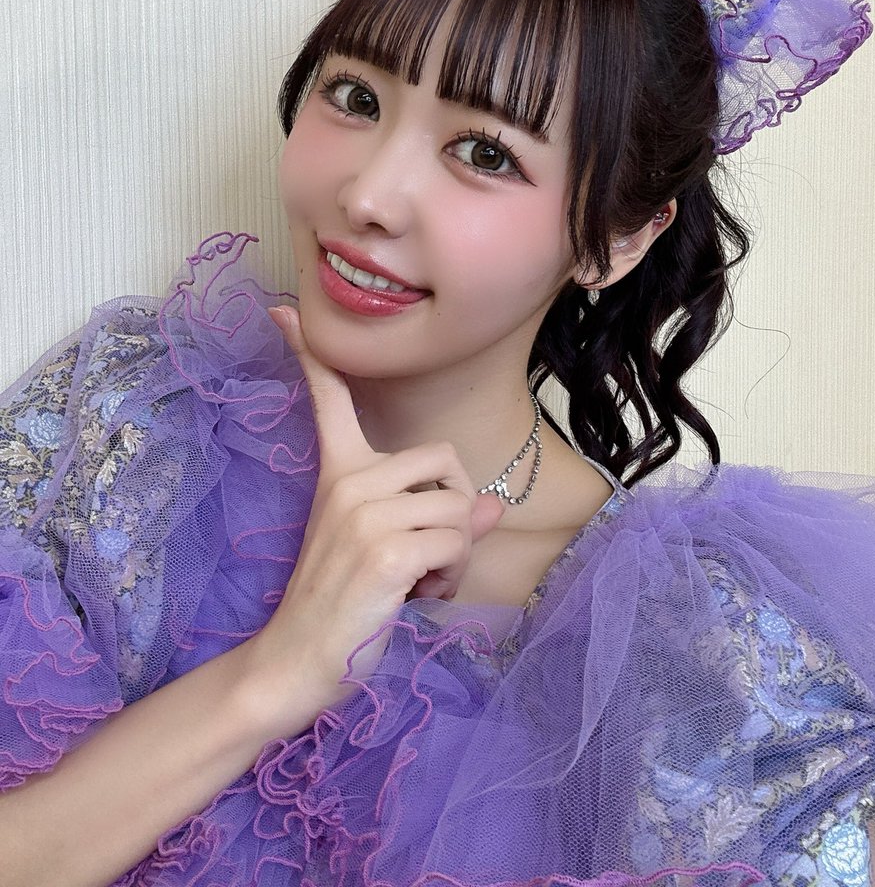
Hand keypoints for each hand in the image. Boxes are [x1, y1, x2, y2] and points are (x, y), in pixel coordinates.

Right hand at [250, 306, 504, 724]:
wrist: (295, 663)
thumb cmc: (340, 607)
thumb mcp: (385, 551)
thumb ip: (436, 520)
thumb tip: (494, 506)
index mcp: (339, 472)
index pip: (327, 398)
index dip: (308, 353)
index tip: (282, 310)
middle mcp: (349, 481)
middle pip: (447, 460)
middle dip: (457, 511)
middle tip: (428, 554)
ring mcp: (364, 513)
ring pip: (461, 507)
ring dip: (457, 553)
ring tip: (421, 582)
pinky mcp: (385, 550)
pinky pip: (457, 541)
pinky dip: (451, 574)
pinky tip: (419, 596)